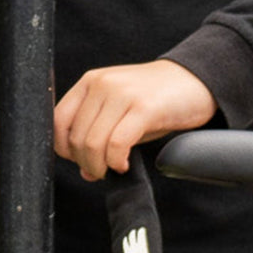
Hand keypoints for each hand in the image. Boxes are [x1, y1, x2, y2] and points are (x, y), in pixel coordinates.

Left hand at [54, 59, 216, 180]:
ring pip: (93, 143)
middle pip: (76, 138)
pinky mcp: (143, 108)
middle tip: (102, 171)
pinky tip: (124, 165)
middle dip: (86, 163)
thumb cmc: (156, 101)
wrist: (195, 81)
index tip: (81, 161)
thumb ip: (99, 138)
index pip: (57, 121)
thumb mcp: (121, 115)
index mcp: (90, 82)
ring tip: (114, 168)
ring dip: (101, 166)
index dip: (64, 149)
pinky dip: (116, 162)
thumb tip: (85, 172)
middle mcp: (102, 84)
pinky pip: (117, 144)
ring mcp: (122, 94)